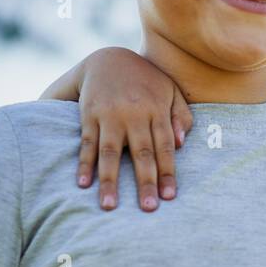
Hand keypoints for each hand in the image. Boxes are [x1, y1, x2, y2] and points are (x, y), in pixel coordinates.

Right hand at [74, 48, 193, 210]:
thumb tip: (182, 144)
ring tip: (110, 206)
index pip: (165, 147)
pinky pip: (87, 143)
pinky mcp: (89, 115)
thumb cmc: (145, 80)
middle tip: (148, 208)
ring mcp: (110, 116)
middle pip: (141, 153)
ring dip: (110, 180)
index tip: (170, 196)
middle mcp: (134, 115)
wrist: (109, 58)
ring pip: (111, 152)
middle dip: (145, 182)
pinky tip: (83, 184)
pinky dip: (84, 164)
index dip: (168, 172)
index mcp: (156, 110)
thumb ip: (181, 115)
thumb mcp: (170, 90)